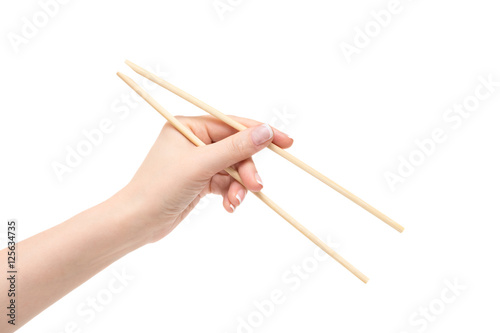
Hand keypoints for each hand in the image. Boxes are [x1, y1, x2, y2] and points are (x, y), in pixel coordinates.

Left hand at [119, 115, 292, 242]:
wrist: (138, 222)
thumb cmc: (161, 188)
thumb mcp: (201, 165)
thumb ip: (235, 148)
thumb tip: (266, 131)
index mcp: (189, 126)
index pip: (232, 124)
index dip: (260, 132)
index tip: (286, 143)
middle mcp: (193, 140)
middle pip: (235, 149)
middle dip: (246, 169)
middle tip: (257, 186)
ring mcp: (197, 162)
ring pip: (232, 168)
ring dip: (239, 185)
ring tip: (236, 201)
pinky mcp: (199, 181)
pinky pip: (225, 182)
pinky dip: (230, 194)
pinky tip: (229, 206)